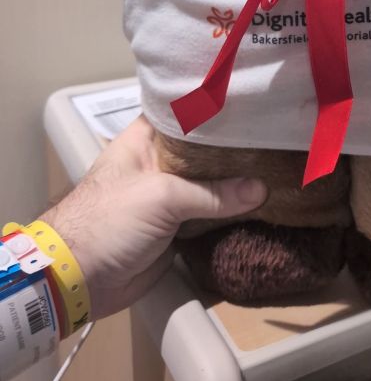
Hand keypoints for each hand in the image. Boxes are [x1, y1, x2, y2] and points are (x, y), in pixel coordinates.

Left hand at [41, 116, 267, 318]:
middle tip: (278, 136)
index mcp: (147, 139)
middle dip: (237, 147)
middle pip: (205, 150)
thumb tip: (262, 190)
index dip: (216, 107)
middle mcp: (160, 161)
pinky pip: (212, 213)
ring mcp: (170, 195)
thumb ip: (213, 193)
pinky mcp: (179, 226)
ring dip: (239, 182)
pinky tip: (265, 203)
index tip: (254, 101)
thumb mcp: (162, 196)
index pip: (186, 112)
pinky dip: (234, 212)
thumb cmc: (109, 220)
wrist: (80, 279)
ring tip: (281, 166)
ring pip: (212, 183)